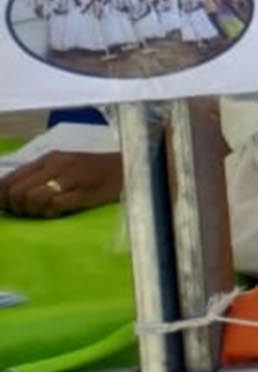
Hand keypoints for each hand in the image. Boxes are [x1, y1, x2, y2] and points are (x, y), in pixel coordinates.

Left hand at [1, 150, 125, 217]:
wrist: (131, 169)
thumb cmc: (95, 171)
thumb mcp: (64, 167)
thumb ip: (38, 176)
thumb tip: (7, 194)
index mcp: (49, 158)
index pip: (10, 179)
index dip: (2, 197)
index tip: (7, 207)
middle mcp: (57, 164)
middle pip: (17, 191)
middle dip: (17, 207)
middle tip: (29, 212)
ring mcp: (71, 177)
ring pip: (33, 198)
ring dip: (33, 211)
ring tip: (44, 212)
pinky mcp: (84, 192)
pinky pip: (54, 206)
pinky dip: (51, 213)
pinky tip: (58, 212)